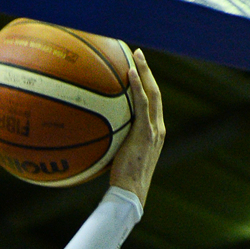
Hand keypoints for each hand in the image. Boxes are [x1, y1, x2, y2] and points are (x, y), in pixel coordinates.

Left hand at [109, 49, 164, 207]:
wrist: (130, 194)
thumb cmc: (121, 184)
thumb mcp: (118, 160)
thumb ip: (112, 144)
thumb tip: (91, 137)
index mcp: (154, 135)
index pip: (152, 105)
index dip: (147, 86)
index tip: (137, 71)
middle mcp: (158, 129)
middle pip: (156, 93)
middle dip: (149, 72)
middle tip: (139, 54)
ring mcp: (154, 130)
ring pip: (153, 93)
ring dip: (145, 71)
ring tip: (136, 54)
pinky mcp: (147, 133)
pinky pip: (143, 104)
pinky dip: (138, 86)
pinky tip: (130, 72)